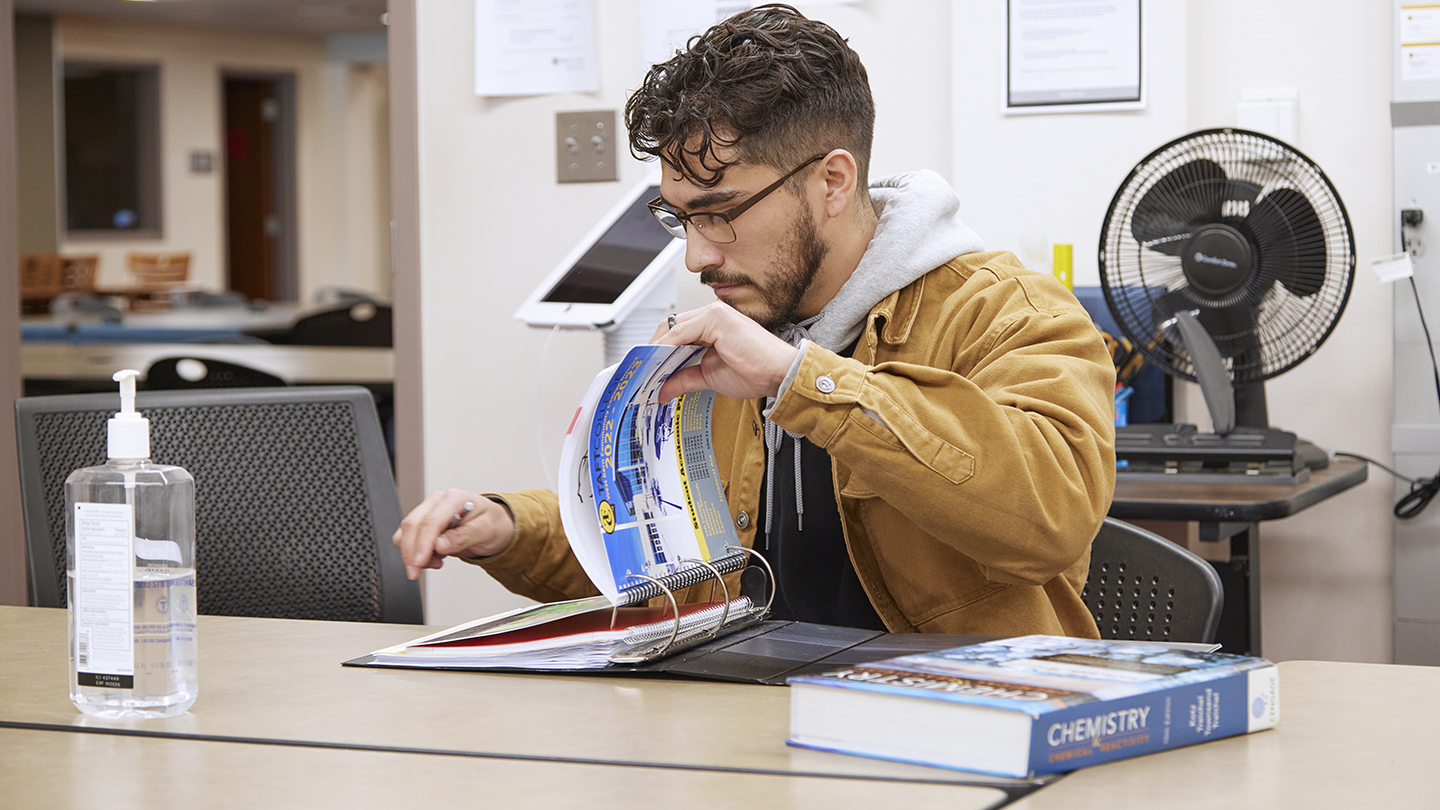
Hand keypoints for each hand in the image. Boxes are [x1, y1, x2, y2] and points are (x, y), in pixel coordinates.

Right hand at [392, 489, 515, 579]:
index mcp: (454, 498)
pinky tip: (433, 557)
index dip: (422, 543)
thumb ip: (463, 537)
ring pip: (405, 533)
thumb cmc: (492, 524)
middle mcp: (438, 502)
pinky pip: (408, 539)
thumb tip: (440, 545)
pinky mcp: (423, 524)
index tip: (420, 562)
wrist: (494, 526)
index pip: (431, 521)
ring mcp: (428, 512)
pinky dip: (414, 553)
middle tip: (417, 573)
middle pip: (412, 525)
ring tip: (437, 562)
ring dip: (413, 554)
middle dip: (411, 552)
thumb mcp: (486, 531)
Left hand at [649, 303, 798, 402]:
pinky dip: (665, 349)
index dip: (657, 350)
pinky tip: (659, 365)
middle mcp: (711, 316)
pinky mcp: (715, 319)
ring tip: (646, 372)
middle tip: (642, 372)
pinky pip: (680, 333)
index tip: (646, 369)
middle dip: (652, 350)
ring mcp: (713, 314)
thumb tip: (664, 388)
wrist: (779, 374)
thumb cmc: (756, 371)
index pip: (674, 332)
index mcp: (712, 325)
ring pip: (671, 329)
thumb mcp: (710, 377)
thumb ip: (685, 378)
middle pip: (668, 327)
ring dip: (655, 351)